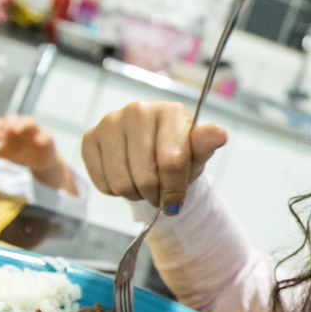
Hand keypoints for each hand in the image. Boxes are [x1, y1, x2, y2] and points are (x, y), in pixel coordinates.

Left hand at [0, 115, 75, 191]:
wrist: (38, 161)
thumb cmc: (19, 152)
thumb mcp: (1, 153)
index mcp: (8, 128)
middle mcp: (21, 126)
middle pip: (13, 118)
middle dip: (6, 123)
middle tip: (0, 132)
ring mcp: (34, 131)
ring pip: (29, 122)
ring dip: (22, 124)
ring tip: (15, 130)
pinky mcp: (47, 139)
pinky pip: (45, 135)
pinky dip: (42, 137)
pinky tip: (37, 141)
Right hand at [81, 100, 226, 212]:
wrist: (152, 152)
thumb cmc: (178, 152)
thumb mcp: (197, 154)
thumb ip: (205, 145)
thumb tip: (220, 134)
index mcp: (169, 111)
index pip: (171, 161)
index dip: (174, 190)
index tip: (176, 202)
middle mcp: (138, 110)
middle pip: (145, 176)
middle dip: (155, 194)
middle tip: (160, 193)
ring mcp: (111, 122)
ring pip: (121, 182)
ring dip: (135, 194)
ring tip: (144, 185)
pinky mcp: (90, 138)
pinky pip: (102, 182)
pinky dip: (115, 191)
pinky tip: (126, 177)